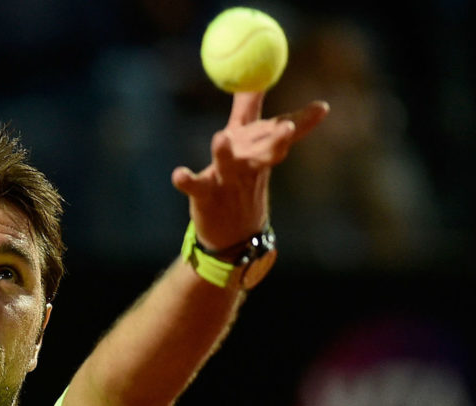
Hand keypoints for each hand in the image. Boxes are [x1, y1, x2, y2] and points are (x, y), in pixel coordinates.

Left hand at [171, 92, 328, 249]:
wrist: (232, 235)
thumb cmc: (238, 179)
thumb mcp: (245, 142)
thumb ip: (248, 107)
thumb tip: (258, 76)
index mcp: (258, 150)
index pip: (282, 133)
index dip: (302, 121)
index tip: (321, 108)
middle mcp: (247, 165)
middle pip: (264, 151)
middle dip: (276, 140)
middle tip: (287, 128)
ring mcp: (226, 180)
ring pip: (229, 165)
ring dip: (226, 153)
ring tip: (221, 137)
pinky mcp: (204, 195)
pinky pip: (194, 186)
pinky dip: (186, 180)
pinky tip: (178, 175)